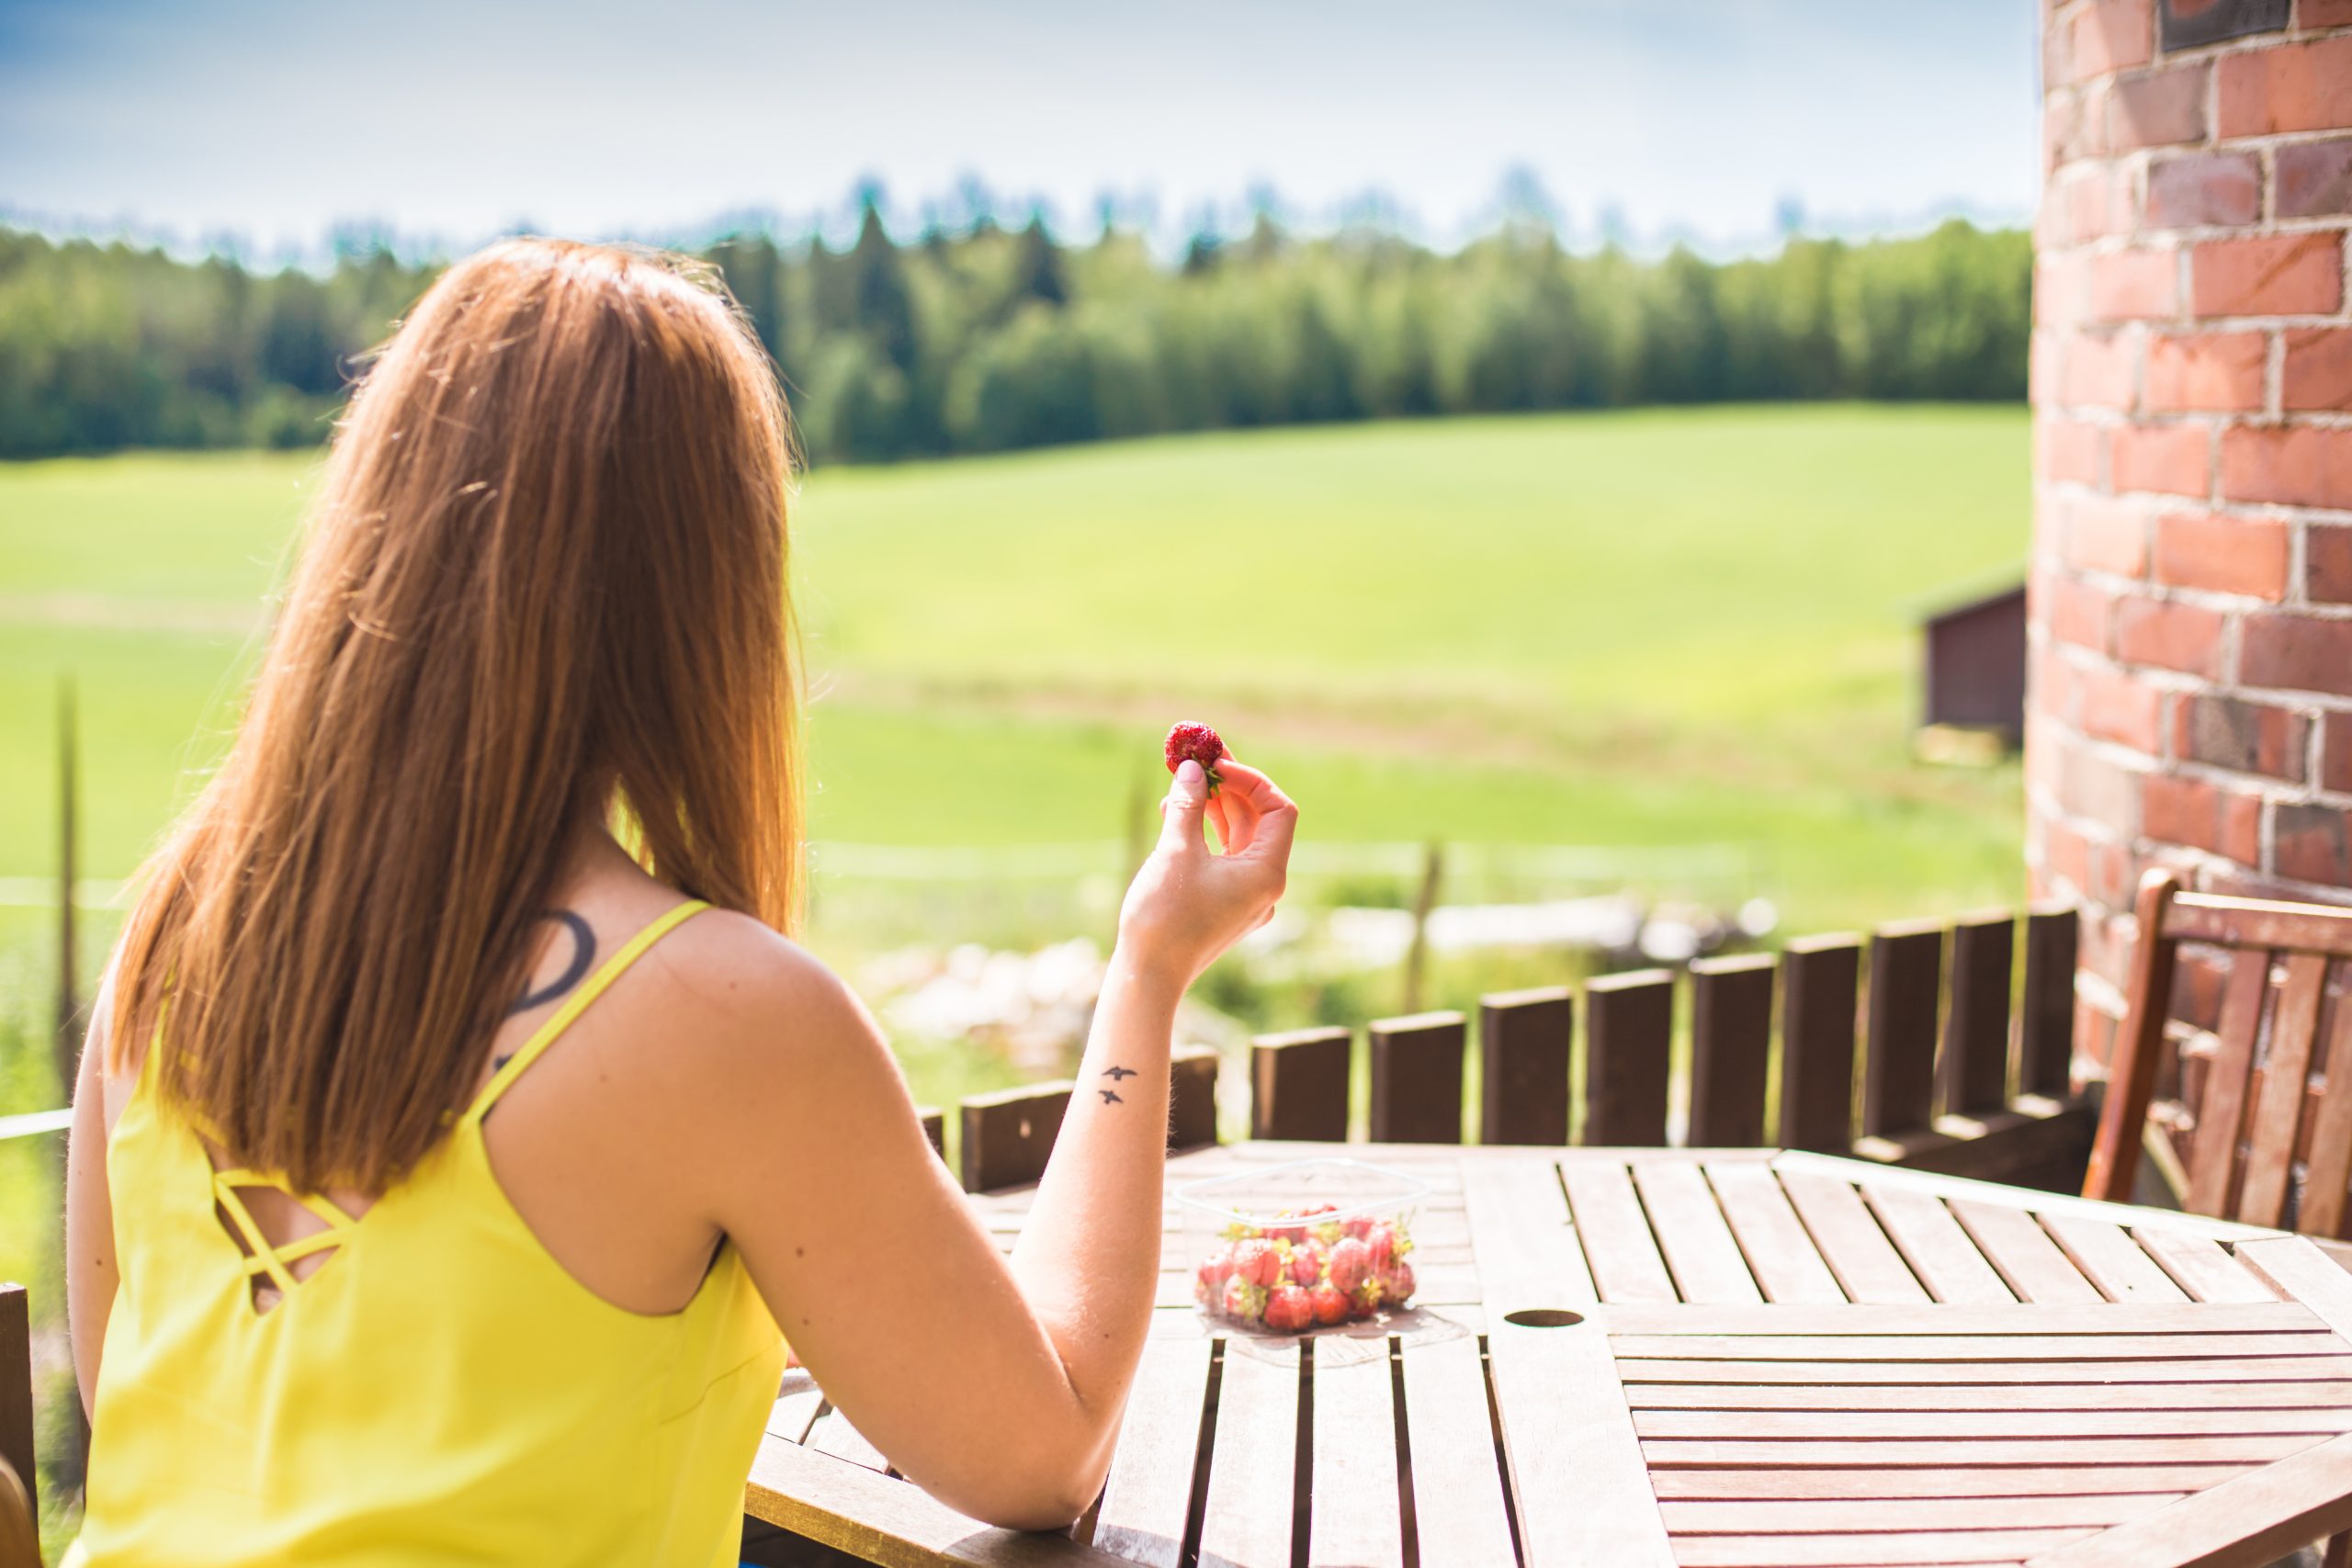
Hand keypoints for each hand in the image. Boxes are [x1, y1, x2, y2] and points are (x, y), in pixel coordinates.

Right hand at [1118, 752, 1296, 989]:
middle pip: (1258, 823)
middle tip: (1197, 762)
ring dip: (1212, 809)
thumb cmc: (1165, 916)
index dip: (1250, 781)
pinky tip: (1173, 815)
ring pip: (1237, 840)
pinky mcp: (1222, 906)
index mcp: (1267, 873)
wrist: (1148, 977)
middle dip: (1227, 790)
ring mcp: (1244, 898)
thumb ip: (1188, 804)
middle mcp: (1264, 886)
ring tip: (1180, 785)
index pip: (1278, 810)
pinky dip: (1203, 834)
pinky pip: (1221, 859)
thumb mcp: (1176, 850)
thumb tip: (1192, 768)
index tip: (1216, 765)